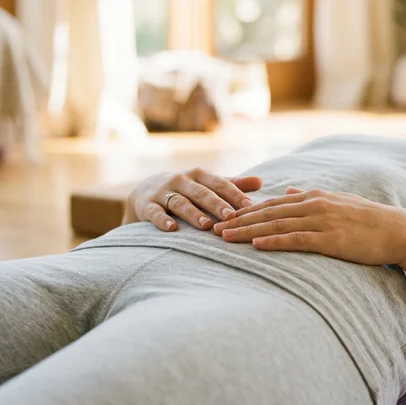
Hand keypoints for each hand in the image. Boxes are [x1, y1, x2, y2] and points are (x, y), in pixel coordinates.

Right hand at [123, 168, 262, 230]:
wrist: (144, 192)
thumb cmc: (186, 190)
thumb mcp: (207, 184)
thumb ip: (232, 184)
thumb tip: (261, 181)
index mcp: (199, 175)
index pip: (220, 184)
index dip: (234, 194)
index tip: (249, 206)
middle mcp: (181, 180)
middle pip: (201, 192)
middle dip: (216, 204)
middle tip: (231, 216)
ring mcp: (163, 192)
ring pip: (180, 202)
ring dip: (193, 213)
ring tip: (206, 225)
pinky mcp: (147, 205)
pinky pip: (155, 212)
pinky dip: (162, 220)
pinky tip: (172, 229)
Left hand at [213, 187, 405, 265]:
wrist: (397, 230)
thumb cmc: (368, 220)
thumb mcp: (338, 202)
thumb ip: (311, 197)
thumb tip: (290, 192)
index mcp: (314, 197)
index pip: (272, 204)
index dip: (246, 211)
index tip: (225, 216)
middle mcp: (313, 205)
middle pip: (267, 213)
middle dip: (238, 220)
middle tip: (214, 227)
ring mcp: (321, 221)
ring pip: (276, 225)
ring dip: (248, 231)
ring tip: (226, 237)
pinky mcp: (329, 239)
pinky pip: (296, 240)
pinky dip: (274, 242)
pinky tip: (256, 246)